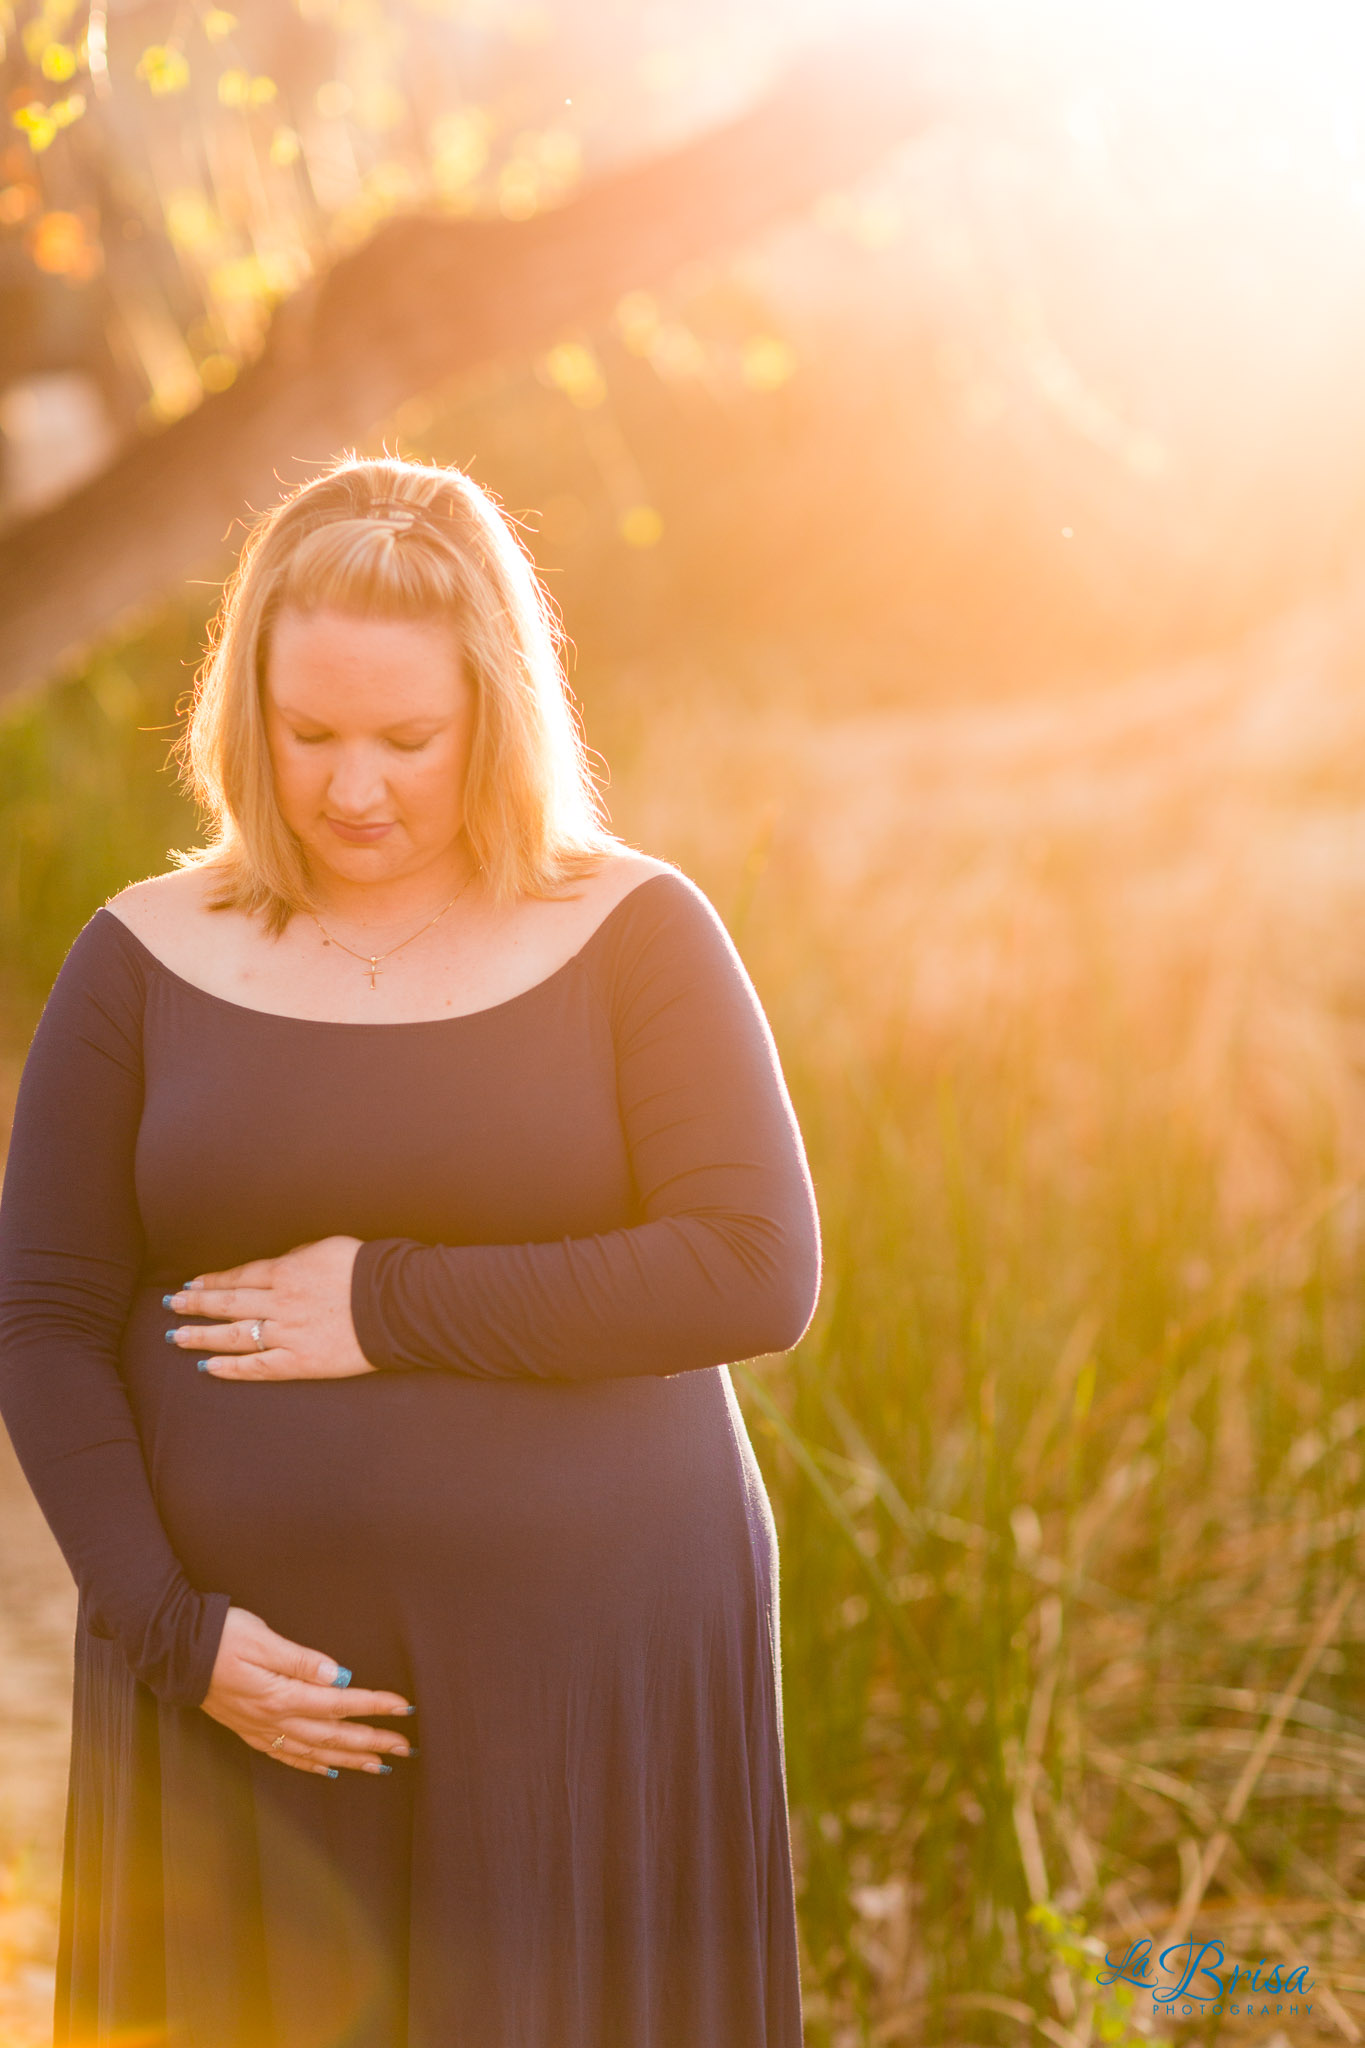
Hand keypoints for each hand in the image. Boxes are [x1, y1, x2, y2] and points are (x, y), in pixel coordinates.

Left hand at [164, 1235, 373, 1380]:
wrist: (397, 1304)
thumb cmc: (366, 1270)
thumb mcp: (328, 1247)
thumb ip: (298, 1255)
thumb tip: (278, 1263)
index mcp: (287, 1272)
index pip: (239, 1276)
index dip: (213, 1281)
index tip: (193, 1283)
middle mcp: (279, 1302)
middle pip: (228, 1304)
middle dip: (196, 1304)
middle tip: (171, 1305)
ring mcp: (287, 1334)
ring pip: (234, 1336)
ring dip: (202, 1336)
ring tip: (176, 1337)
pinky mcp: (300, 1362)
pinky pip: (258, 1367)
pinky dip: (231, 1369)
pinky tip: (209, 1368)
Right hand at [201, 1606, 414, 1775]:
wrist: (177, 1651)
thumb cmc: (221, 1635)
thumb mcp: (263, 1639)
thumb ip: (302, 1660)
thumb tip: (339, 1675)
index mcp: (281, 1695)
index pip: (339, 1703)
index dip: (373, 1706)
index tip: (403, 1706)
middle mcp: (274, 1719)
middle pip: (333, 1735)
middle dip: (372, 1741)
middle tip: (405, 1747)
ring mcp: (261, 1729)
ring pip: (314, 1751)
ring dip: (349, 1759)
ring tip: (379, 1765)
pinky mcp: (250, 1730)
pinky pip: (287, 1755)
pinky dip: (311, 1764)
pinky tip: (328, 1769)